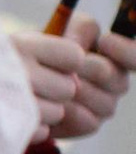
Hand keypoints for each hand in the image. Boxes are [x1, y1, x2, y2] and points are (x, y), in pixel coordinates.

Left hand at [21, 18, 135, 140]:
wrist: (27, 79)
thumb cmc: (50, 49)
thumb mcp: (64, 29)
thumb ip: (79, 29)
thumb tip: (80, 46)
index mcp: (118, 58)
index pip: (135, 58)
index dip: (127, 51)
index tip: (104, 41)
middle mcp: (117, 83)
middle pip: (116, 79)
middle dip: (88, 69)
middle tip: (67, 66)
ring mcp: (106, 106)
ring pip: (103, 101)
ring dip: (76, 91)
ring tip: (54, 82)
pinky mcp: (91, 124)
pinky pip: (88, 121)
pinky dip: (69, 110)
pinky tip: (53, 102)